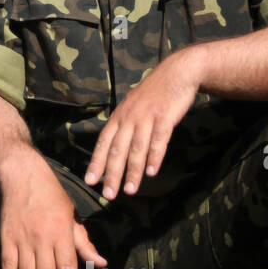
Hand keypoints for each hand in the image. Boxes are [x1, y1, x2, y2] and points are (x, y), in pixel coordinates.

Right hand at [0, 151, 106, 268]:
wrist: (22, 175)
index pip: (67, 268)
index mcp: (62, 233)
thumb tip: (100, 263)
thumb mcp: (73, 216)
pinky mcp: (7, 237)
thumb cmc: (52, 195)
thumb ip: (84, 242)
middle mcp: (42, 238)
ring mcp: (22, 238)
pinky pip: (8, 264)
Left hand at [84, 50, 200, 199]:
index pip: (103, 143)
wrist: (177, 73)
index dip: (96, 162)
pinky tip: (151, 172)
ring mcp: (146, 117)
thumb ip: (124, 126)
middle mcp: (129, 117)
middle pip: (117, 150)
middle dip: (112, 174)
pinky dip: (154, 157)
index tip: (90, 181)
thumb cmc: (154, 94)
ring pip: (136, 149)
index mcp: (119, 116)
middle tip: (108, 195)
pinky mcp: (165, 117)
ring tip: (129, 191)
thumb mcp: (133, 107)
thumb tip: (115, 148)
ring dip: (133, 172)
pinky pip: (158, 140)